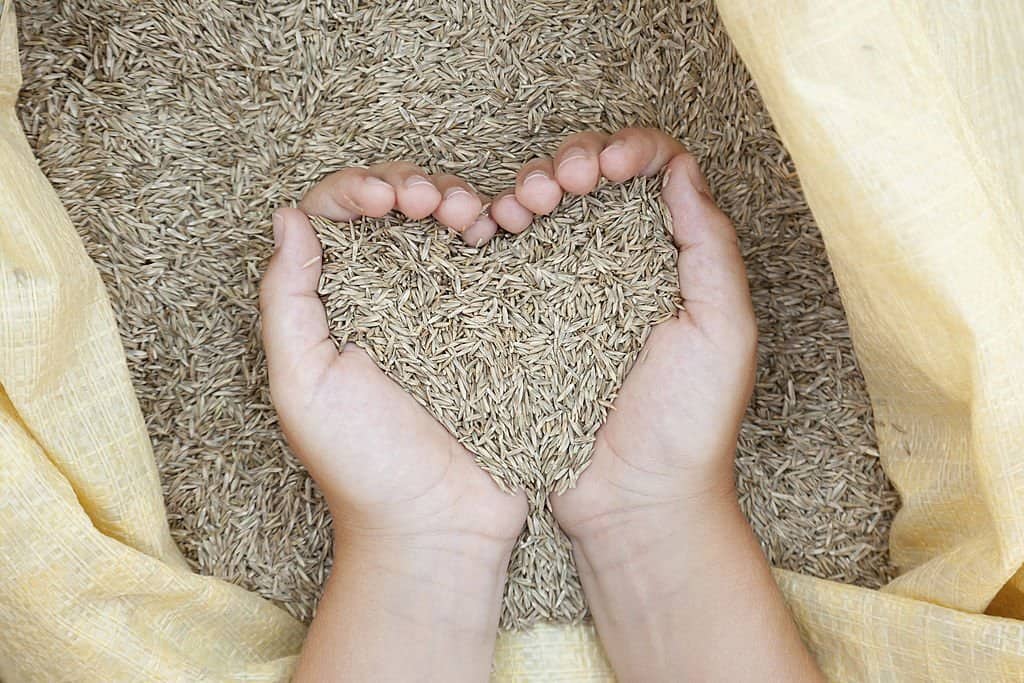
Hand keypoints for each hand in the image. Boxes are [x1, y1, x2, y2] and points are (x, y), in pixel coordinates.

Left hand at [260, 163, 526, 681]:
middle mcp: (383, 297)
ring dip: (453, 197)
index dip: (359, 189)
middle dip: (411, 183)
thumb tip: (287, 218)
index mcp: (331, 306)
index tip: (388, 199)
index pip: (333, 216)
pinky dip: (492, 230)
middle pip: (391, 206)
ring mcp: (440, 308)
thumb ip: (286, 301)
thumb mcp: (302, 384)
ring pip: (440, 222)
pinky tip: (499, 231)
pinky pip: (487, 260)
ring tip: (471, 215)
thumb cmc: (363, 464)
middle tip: (434, 202)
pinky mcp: (488, 325)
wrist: (441, 523)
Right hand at [533, 129, 818, 680]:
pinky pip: (509, 256)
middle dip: (570, 160)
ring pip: (545, 207)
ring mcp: (568, 290)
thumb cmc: (688, 425)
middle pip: (592, 177)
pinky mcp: (525, 319)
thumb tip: (680, 170)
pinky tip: (488, 230)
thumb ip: (709, 249)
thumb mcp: (723, 332)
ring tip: (519, 206)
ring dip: (529, 185)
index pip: (654, 172)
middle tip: (556, 185)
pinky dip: (497, 228)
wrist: (631, 502)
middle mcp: (620, 264)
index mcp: (672, 259)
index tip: (606, 165)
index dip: (627, 149)